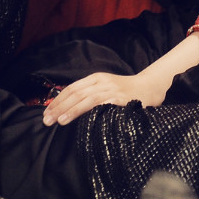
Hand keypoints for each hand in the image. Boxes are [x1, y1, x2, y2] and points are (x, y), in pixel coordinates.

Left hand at [43, 71, 170, 124]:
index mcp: (96, 78)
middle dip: (58, 107)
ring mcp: (111, 90)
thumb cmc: (128, 91)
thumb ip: (91, 94)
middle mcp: (101, 82)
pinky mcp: (119, 98)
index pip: (71, 88)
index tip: (46, 112)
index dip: (57, 100)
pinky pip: (101, 104)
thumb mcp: (107, 88)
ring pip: (85, 99)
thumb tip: (69, 108)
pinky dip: (88, 111)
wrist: (151, 86)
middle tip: (46, 119)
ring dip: (69, 110)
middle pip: (75, 94)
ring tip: (58, 120)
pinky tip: (81, 119)